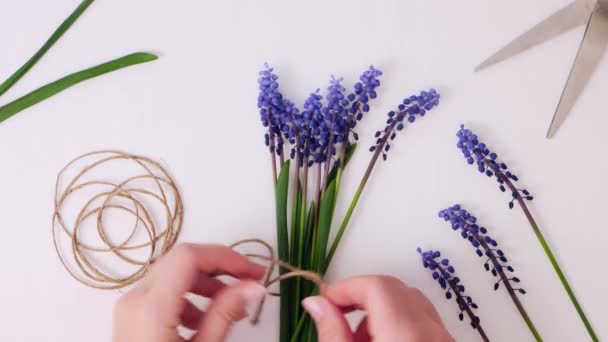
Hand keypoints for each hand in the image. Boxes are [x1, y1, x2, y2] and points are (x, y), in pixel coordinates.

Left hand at [112, 243, 266, 341]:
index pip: (190, 257)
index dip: (227, 257)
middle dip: (219, 267)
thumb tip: (253, 286)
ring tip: (229, 305)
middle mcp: (134, 299)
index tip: (255, 271)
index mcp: (151, 307)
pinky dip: (187, 296)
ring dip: (205, 282)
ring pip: (172, 274)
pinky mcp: (131, 316)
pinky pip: (162, 291)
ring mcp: (129, 307)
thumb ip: (226, 314)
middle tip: (250, 282)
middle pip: (181, 261)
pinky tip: (203, 320)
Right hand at [302, 276, 453, 341]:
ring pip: (413, 307)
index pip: (376, 285)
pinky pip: (426, 326)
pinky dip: (401, 328)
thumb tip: (315, 303)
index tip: (324, 302)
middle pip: (396, 291)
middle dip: (362, 300)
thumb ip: (332, 332)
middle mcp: (433, 333)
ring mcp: (446, 341)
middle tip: (337, 320)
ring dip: (381, 315)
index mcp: (405, 333)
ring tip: (357, 341)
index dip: (345, 287)